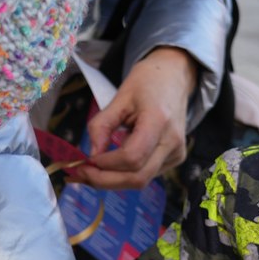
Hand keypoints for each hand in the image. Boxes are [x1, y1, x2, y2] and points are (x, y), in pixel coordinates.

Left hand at [78, 47, 197, 190]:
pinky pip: (147, 174)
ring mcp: (177, 153)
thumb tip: (91, 154)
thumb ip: (102, 126)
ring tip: (91, 172)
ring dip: (113, 181)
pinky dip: (125, 174)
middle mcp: (172, 142)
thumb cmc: (147, 83)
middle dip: (105, 181)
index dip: (106, 164)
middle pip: (138, 178)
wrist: (175, 78)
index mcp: (159, 121)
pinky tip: (111, 165)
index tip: (87, 160)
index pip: (132, 157)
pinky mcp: (175, 159)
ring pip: (142, 181)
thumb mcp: (119, 97)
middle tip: (81, 174)